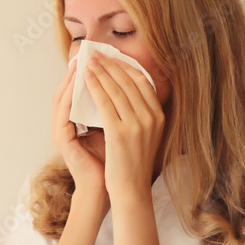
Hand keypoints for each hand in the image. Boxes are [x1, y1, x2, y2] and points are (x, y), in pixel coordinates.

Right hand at [51, 57, 104, 192]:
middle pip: (67, 90)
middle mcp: (65, 125)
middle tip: (88, 51)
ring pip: (62, 98)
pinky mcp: (62, 140)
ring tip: (83, 61)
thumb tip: (128, 84)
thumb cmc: (117, 159)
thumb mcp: (116, 127)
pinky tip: (81, 82)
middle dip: (78, 70)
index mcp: (77, 122)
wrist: (114, 188)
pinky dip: (70, 95)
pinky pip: (63, 112)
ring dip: (71, 79)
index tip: (99, 56)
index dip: (88, 73)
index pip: (79, 91)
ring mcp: (61, 132)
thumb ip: (115, 108)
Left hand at [83, 51, 164, 203]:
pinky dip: (94, 88)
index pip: (143, 82)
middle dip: (110, 65)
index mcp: (159, 116)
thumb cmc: (134, 163)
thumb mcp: (147, 135)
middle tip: (96, 54)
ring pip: (115, 89)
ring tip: (88, 62)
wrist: (131, 189)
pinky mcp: (119, 133)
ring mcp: (136, 125)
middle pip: (128, 81)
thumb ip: (142, 114)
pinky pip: (105, 103)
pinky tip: (86, 80)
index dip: (126, 67)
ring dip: (100, 72)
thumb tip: (128, 91)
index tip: (113, 58)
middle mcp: (150, 118)